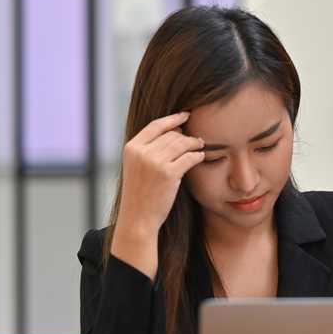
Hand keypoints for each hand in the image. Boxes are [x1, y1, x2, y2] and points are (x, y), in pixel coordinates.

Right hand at [111, 111, 204, 277]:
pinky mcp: (168, 173)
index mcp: (132, 148)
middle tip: (196, 139)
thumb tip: (176, 131)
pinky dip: (197, 156)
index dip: (173, 118)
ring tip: (200, 146)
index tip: (186, 115)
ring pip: (182, 144)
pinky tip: (201, 157)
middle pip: (172, 135)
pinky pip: (189, 158)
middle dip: (186, 136)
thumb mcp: (137, 167)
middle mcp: (142, 152)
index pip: (156, 125)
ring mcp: (155, 162)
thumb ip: (149, 149)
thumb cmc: (140, 193)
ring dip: (194, 144)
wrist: (138, 218)